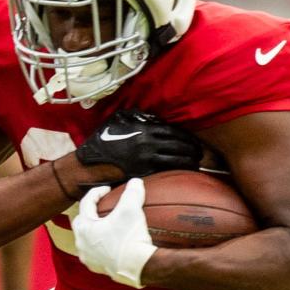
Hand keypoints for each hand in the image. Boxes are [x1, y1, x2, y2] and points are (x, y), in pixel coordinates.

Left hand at [71, 178, 155, 287]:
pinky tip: (112, 243)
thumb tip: (135, 182)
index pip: (86, 202)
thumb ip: (132, 192)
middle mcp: (81, 244)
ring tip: (108, 225)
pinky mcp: (98, 268)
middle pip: (82, 222)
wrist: (139, 268)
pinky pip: (96, 253)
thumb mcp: (132, 209)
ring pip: (87, 239)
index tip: (108, 189)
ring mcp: (88, 258)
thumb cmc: (130, 238)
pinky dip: (102, 245)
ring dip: (95, 230)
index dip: (97, 192)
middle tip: (104, 206)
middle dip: (91, 212)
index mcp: (84, 227)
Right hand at [75, 110, 204, 180]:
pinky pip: (165, 172)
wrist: (89, 164)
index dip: (187, 137)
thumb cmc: (102, 140)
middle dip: (192, 149)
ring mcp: (146, 160)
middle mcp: (148, 144)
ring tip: (196, 163)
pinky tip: (183, 172)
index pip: (174, 131)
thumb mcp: (116, 119)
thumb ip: (135, 115)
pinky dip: (177, 171)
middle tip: (200, 153)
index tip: (195, 142)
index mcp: (144, 129)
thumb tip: (152, 116)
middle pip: (179, 146)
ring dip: (189, 162)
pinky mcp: (142, 174)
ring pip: (175, 160)